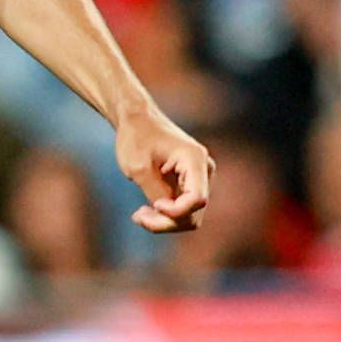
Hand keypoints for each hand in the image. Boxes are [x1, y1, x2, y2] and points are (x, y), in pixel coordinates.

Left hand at [116, 108, 214, 233]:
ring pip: (190, 216)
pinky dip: (166, 215)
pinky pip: (184, 210)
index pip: (197, 199)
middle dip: (166, 222)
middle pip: (194, 213)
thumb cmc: (136, 137)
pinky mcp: (191, 183)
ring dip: (165, 221)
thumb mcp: (139, 168)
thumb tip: (169, 216)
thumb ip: (156, 194)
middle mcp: (204, 169)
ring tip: (139, 215)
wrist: (137, 119)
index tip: (152, 205)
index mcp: (194, 159)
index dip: (175, 212)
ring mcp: (200, 177)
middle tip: (138, 216)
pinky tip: (145, 211)